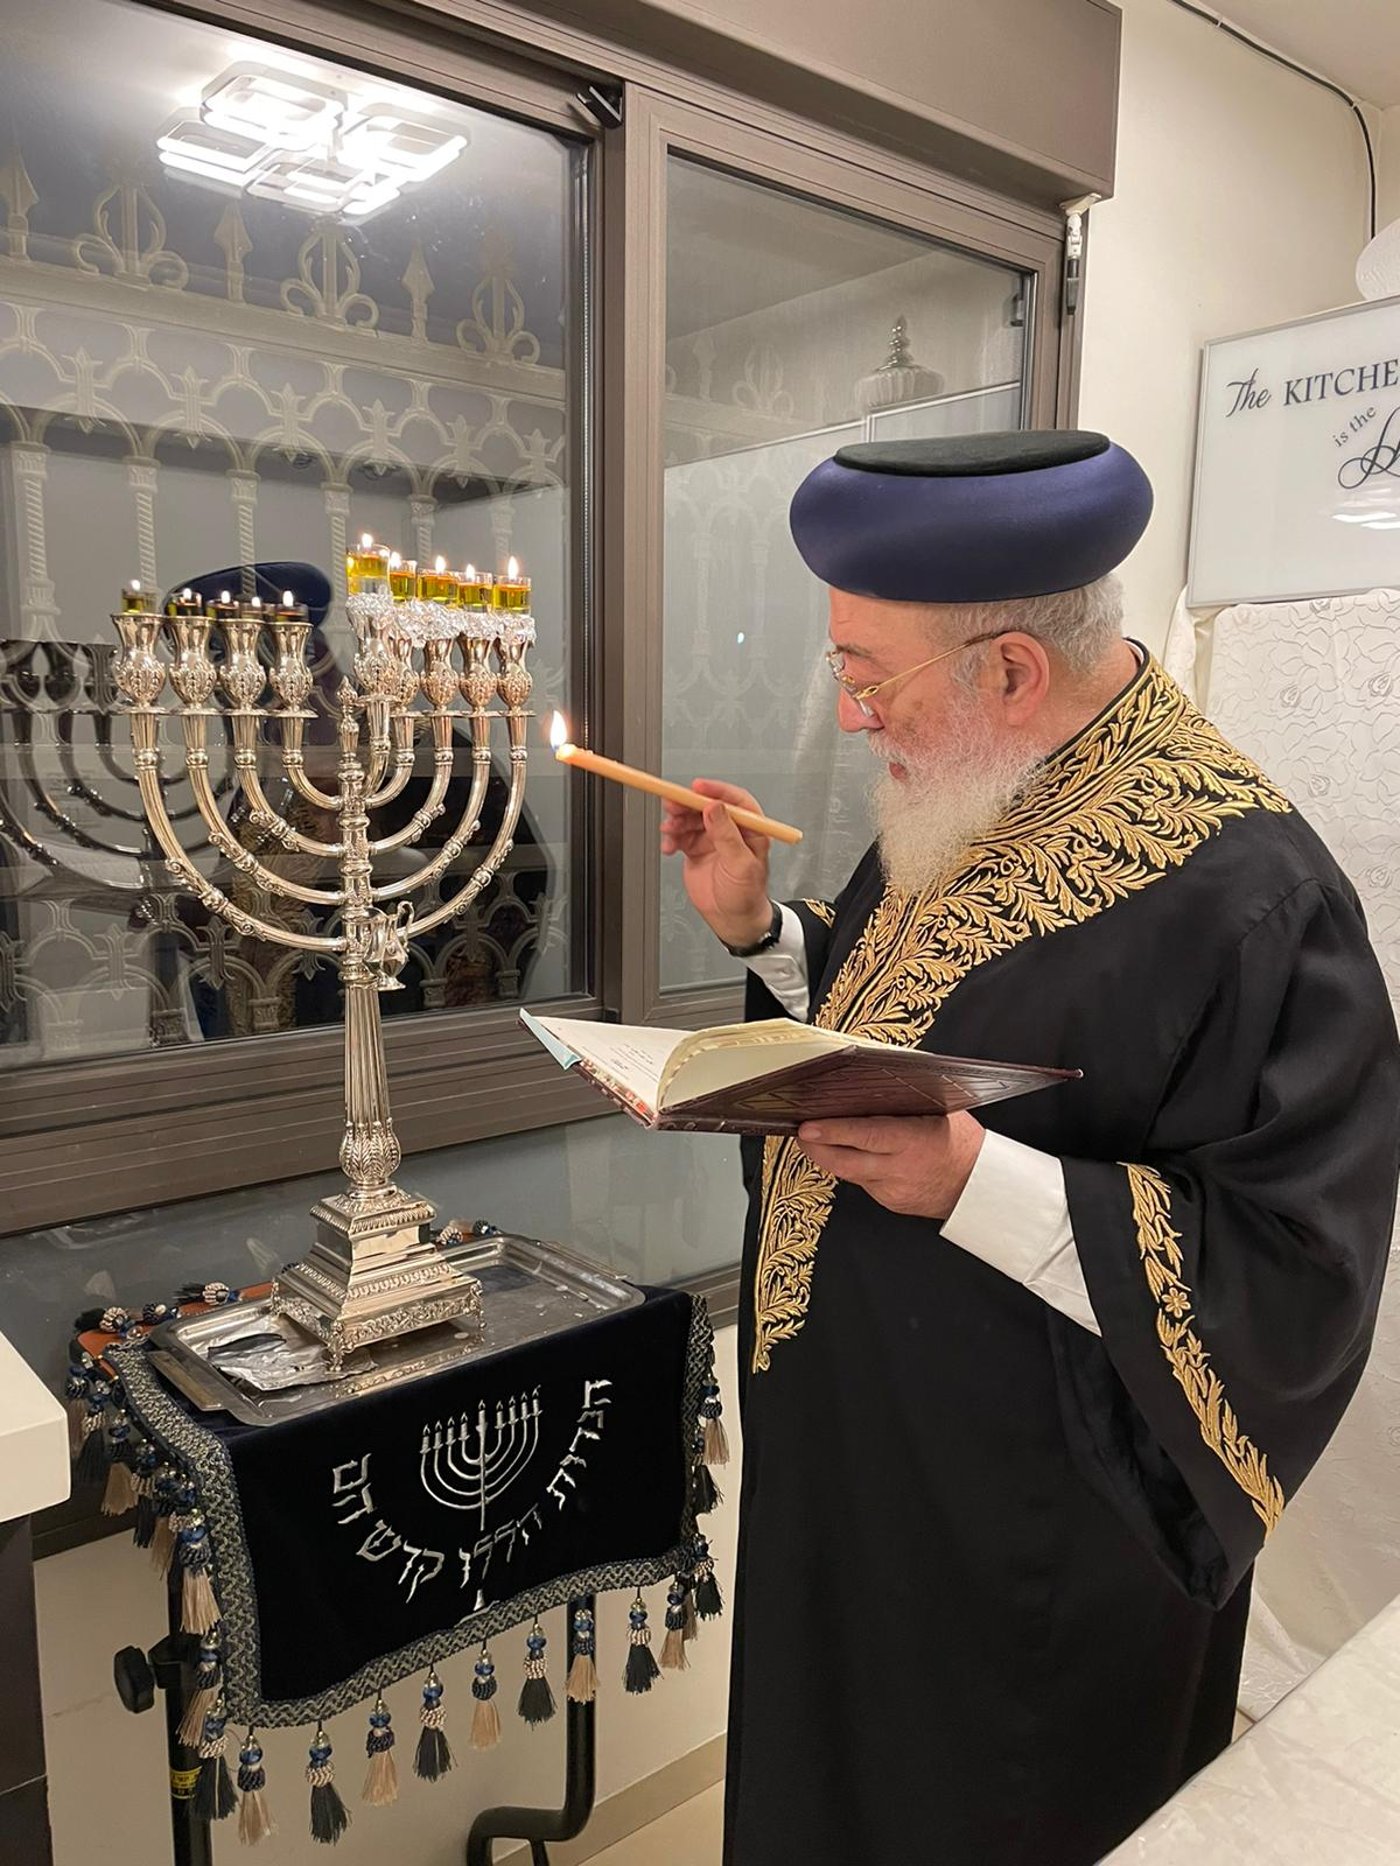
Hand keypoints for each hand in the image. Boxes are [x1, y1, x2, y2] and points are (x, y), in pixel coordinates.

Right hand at [660, 778, 771, 948]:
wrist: (732, 919)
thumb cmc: (746, 896)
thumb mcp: (740, 865)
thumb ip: (727, 835)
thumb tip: (715, 808)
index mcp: (750, 829)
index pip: (734, 800)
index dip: (715, 790)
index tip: (697, 788)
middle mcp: (731, 830)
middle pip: (707, 806)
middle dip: (688, 804)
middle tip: (672, 804)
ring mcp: (712, 838)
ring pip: (691, 818)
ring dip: (677, 821)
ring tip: (669, 830)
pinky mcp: (696, 848)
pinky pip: (680, 835)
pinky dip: (672, 838)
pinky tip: (669, 846)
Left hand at [796, 1113, 984, 1219]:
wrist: (979, 1185)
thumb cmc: (962, 1141)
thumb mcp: (940, 1110)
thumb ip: (907, 1099)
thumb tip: (873, 1078)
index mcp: (912, 1142)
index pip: (864, 1136)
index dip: (832, 1131)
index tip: (808, 1126)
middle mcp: (899, 1170)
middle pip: (844, 1162)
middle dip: (816, 1147)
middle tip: (800, 1132)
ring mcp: (892, 1190)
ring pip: (848, 1174)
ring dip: (829, 1156)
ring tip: (815, 1139)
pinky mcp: (889, 1203)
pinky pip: (862, 1183)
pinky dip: (852, 1167)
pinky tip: (848, 1154)